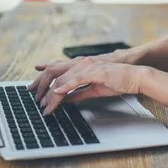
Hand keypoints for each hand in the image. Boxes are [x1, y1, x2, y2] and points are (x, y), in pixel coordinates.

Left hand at [29, 56, 149, 115]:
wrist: (134, 77)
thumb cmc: (117, 82)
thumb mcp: (94, 89)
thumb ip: (78, 92)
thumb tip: (66, 99)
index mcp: (81, 65)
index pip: (57, 69)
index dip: (42, 78)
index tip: (34, 88)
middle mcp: (82, 63)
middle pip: (54, 71)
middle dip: (41, 84)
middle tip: (33, 97)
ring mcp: (88, 66)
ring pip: (63, 78)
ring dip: (51, 93)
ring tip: (45, 104)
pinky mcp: (95, 71)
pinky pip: (76, 80)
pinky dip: (65, 87)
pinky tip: (57, 94)